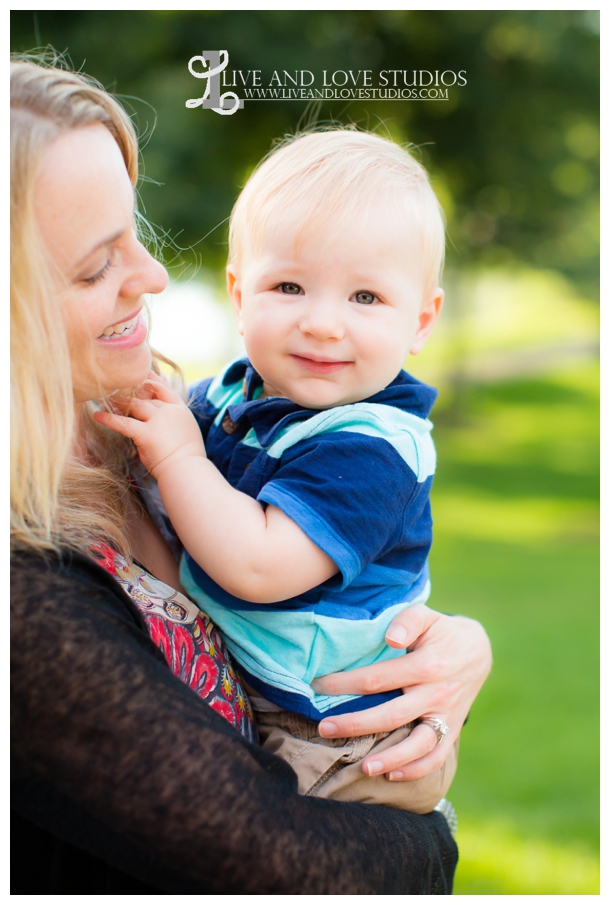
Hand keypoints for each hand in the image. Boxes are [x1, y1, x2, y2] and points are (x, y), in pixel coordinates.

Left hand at [94, 371, 205, 478]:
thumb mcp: (187, 432)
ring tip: (107, 402)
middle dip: (131, 395)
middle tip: (117, 393)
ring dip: (120, 403)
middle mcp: (169, 411)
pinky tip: (97, 415)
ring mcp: (158, 421)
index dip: (152, 380)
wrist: (187, 469)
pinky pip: (123, 423)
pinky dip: (108, 419)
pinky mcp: (145, 433)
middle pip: (146, 398)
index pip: (164, 389)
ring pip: (135, 405)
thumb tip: (160, 423)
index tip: (143, 373)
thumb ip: (174, 423)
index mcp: (181, 410)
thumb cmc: (188, 458)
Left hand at [313, 604, 490, 780]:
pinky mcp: (452, 728)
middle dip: (355, 724)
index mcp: (427, 665)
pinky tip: (391, 775)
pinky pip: (437, 756)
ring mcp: (446, 715)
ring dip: (390, 759)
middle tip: (324, 728)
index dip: (345, 684)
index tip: (317, 686)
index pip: (378, 678)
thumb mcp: (426, 616)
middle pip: (392, 715)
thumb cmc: (441, 631)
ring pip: (419, 745)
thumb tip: (391, 638)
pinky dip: (416, 770)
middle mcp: (437, 693)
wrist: (478, 650)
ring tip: (363, 768)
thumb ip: (407, 622)